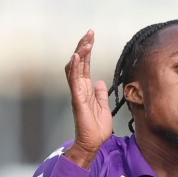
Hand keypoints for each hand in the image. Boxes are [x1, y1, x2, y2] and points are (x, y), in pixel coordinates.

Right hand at [64, 30, 112, 167]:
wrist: (92, 143)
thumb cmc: (96, 129)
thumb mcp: (104, 107)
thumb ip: (101, 93)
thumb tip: (101, 82)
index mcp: (87, 89)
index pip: (85, 66)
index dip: (87, 51)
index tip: (91, 38)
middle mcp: (80, 89)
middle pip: (79, 63)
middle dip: (84, 46)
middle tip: (89, 33)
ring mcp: (78, 93)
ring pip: (76, 68)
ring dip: (80, 53)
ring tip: (85, 41)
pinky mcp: (78, 99)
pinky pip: (74, 81)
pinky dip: (74, 68)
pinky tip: (76, 57)